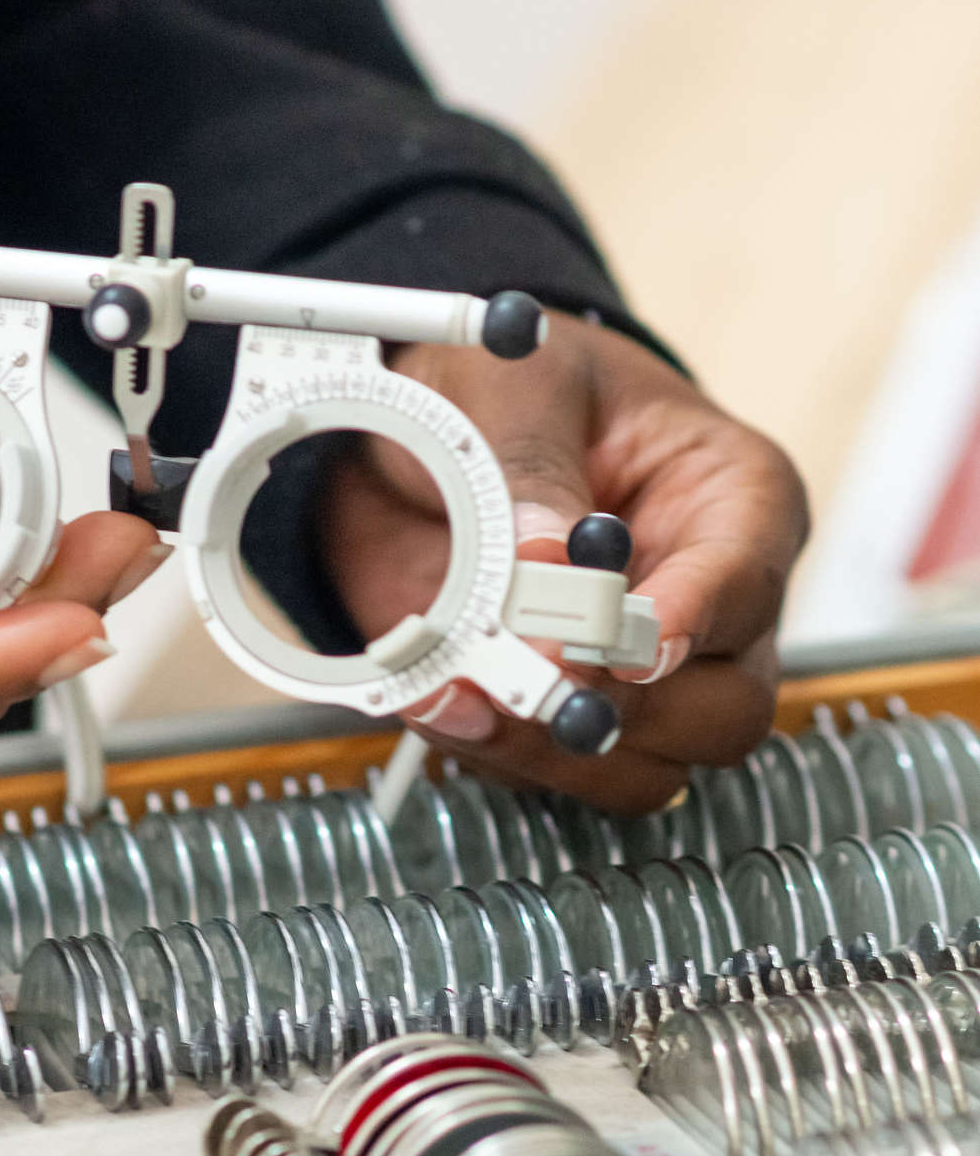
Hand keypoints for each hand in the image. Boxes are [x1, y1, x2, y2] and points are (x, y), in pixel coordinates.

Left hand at [317, 312, 808, 812]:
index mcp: (732, 500)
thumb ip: (531, 468)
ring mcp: (636, 671)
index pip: (748, 584)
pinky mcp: (559, 706)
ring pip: (645, 766)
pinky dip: (491, 749)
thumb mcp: (515, 387)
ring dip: (551, 748)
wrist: (407, 426)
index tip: (621, 640)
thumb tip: (546, 562)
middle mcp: (704, 601)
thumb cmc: (502, 383)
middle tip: (530, 678)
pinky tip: (438, 697)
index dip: (688, 621)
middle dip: (626, 709)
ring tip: (465, 690)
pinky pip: (552, 772)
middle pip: (725, 709)